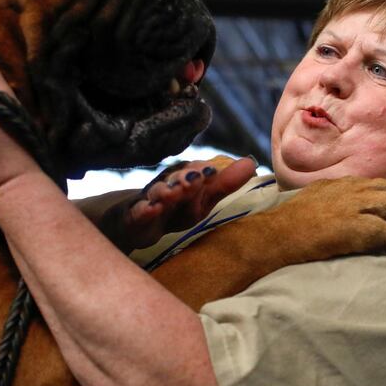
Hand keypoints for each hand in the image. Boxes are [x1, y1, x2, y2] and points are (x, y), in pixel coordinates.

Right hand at [100, 156, 256, 251]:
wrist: (137, 222)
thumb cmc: (175, 208)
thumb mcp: (202, 199)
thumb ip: (225, 183)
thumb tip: (251, 163)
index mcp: (183, 177)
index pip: (195, 171)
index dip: (202, 172)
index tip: (211, 171)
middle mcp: (166, 183)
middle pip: (175, 179)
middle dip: (184, 178)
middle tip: (195, 178)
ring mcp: (148, 199)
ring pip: (156, 193)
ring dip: (164, 191)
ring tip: (173, 192)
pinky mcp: (134, 216)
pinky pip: (138, 212)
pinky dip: (144, 210)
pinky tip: (150, 209)